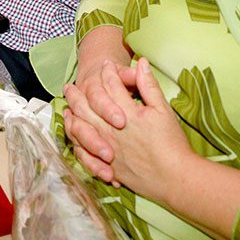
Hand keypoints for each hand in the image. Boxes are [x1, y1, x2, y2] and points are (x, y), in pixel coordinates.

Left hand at [65, 58, 191, 197]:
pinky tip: (74, 134)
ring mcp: (106, 148)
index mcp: (126, 112)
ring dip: (72, 114)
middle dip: (77, 94)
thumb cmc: (171, 142)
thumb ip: (149, 85)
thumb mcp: (163, 109)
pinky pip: (83, 151)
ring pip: (81, 128)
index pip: (111, 86)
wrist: (173, 177)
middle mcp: (111, 129)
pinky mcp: (107, 165)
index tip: (106, 64)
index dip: (109, 72)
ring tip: (66, 107)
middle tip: (69, 85)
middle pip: (87, 106)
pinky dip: (75, 140)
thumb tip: (141, 62)